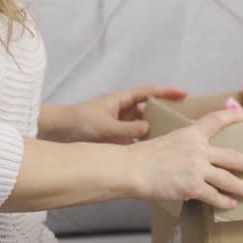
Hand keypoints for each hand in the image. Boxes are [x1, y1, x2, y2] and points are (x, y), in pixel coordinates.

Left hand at [67, 85, 188, 143]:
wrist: (58, 131)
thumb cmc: (80, 122)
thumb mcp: (106, 127)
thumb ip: (127, 129)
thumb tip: (148, 128)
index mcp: (121, 99)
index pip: (149, 92)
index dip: (167, 92)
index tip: (184, 94)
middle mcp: (122, 109)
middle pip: (149, 108)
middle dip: (165, 112)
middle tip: (184, 119)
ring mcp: (119, 122)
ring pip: (143, 124)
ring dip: (155, 129)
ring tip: (173, 137)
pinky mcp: (115, 136)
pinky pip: (134, 136)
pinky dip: (143, 141)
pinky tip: (153, 150)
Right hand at [126, 106, 242, 209]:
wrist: (132, 168)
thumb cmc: (143, 156)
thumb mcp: (167, 140)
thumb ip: (184, 146)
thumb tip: (194, 156)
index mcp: (191, 134)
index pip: (216, 120)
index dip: (232, 116)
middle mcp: (198, 150)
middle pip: (233, 156)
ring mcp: (196, 168)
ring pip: (228, 179)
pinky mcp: (191, 186)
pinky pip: (213, 196)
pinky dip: (223, 201)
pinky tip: (230, 204)